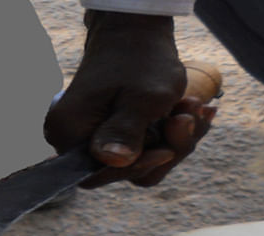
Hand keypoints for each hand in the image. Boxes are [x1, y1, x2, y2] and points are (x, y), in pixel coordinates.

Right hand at [43, 11, 212, 187]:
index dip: (140, 166)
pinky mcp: (121, 133)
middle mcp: (78, 140)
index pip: (103, 175)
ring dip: (178, 137)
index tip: (166, 149)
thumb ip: (126, 132)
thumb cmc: (139, 60)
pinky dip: (176, 130)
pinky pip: (153, 147)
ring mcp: (100, 137)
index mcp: (69, 133)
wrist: (138, 32)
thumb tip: (113, 162)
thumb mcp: (141, 99)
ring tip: (193, 105)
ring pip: (148, 160)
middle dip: (168, 147)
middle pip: (130, 171)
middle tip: (188, 116)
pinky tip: (193, 108)